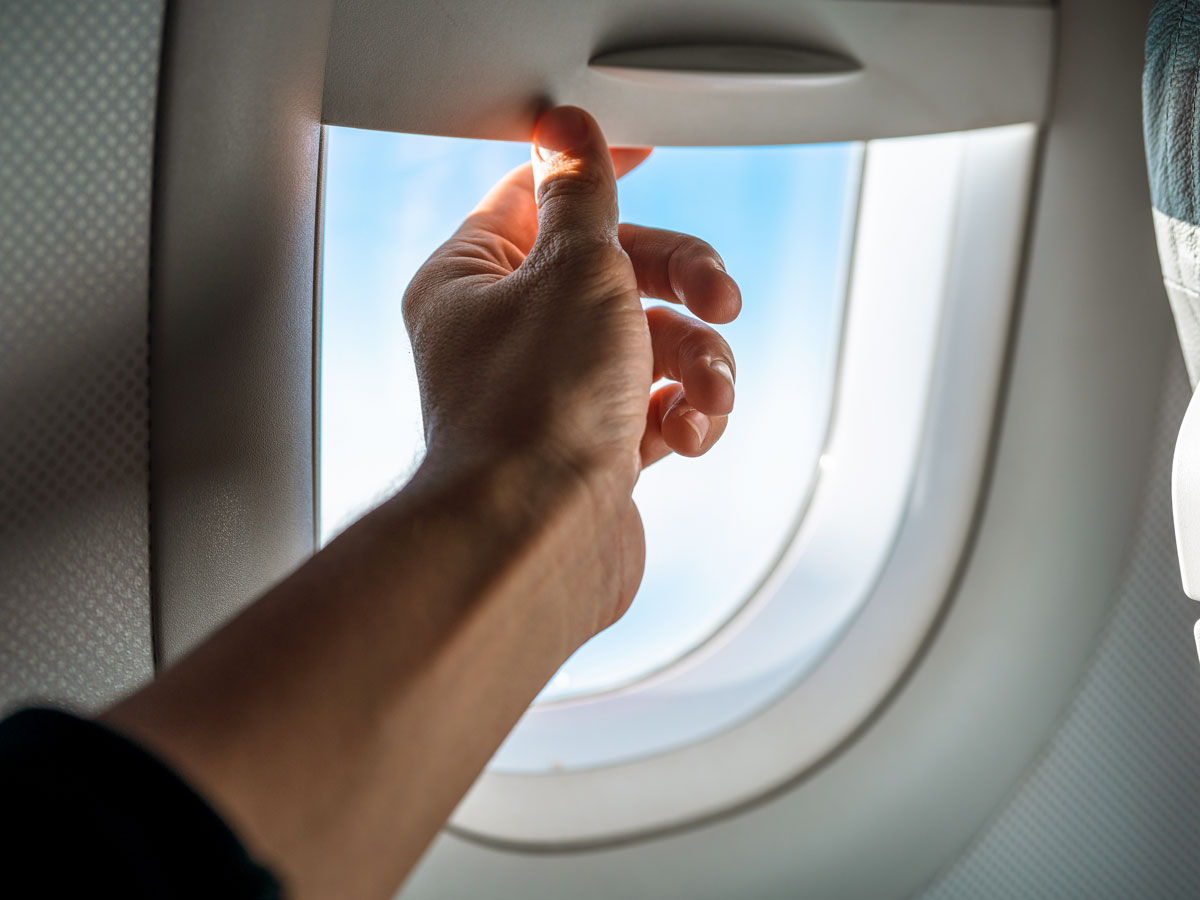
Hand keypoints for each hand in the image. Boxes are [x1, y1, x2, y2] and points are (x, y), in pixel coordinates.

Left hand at [403, 106, 740, 633]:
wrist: (540, 540)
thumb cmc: (540, 407)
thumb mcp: (574, 269)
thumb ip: (582, 195)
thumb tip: (567, 129)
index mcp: (474, 280)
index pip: (536, 198)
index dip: (596, 174)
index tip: (648, 158)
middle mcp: (509, 334)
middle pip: (616, 270)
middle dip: (682, 282)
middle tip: (720, 297)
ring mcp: (555, 394)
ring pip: (651, 342)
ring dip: (699, 360)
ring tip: (706, 395)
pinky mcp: (597, 447)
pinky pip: (659, 405)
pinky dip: (688, 413)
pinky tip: (690, 433)